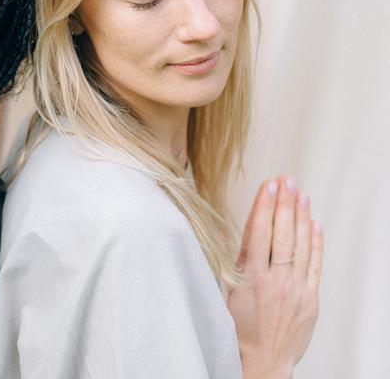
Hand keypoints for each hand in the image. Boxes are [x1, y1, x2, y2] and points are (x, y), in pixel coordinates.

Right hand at [227, 176, 323, 378]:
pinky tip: (314, 223)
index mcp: (249, 278)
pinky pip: (315, 265)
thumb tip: (243, 233)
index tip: (269, 184)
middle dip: (284, 203)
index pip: (259, 232)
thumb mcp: (225, 293)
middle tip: (287, 180)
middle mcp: (275, 281)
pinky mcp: (311, 300)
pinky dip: (316, 242)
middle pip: (282, 233)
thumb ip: (234, 264)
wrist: (261, 362)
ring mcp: (296, 290)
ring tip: (301, 194)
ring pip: (301, 245)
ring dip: (301, 216)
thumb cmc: (235, 329)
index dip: (264, 206)